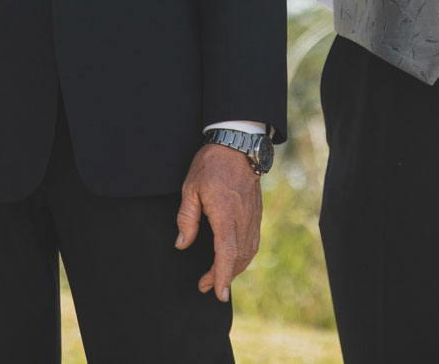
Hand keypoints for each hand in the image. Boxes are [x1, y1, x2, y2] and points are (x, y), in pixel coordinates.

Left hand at [175, 143, 262, 301]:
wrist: (238, 145)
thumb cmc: (211, 164)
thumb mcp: (190, 188)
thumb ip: (187, 219)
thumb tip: (182, 244)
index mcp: (225, 213)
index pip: (226, 252)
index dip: (222, 275)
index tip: (217, 293)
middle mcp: (242, 218)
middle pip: (238, 257)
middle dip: (223, 276)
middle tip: (206, 285)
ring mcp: (252, 217)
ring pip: (248, 252)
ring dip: (234, 268)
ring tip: (218, 277)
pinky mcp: (256, 214)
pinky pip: (253, 242)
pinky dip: (243, 256)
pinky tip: (233, 259)